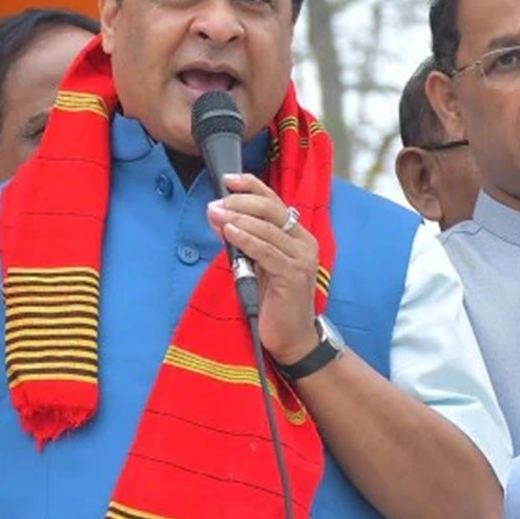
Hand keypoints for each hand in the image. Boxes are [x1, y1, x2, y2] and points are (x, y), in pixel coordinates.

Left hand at [205, 173, 319, 363]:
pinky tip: (229, 233)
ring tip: (215, 213)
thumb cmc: (274, 301)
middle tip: (216, 203)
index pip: (274, 202)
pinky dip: (246, 239)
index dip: (252, 187)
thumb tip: (217, 215)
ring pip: (267, 228)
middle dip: (240, 202)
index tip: (228, 179)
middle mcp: (304, 243)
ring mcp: (301, 259)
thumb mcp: (257, 264)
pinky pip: (266, 252)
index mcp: (297, 236)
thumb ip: (243, 240)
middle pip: (271, 210)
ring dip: (237, 219)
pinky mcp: (293, 276)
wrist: (292, 338)